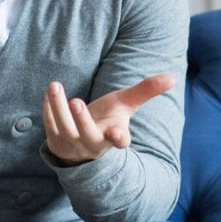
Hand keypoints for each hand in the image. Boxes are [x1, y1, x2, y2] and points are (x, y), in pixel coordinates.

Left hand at [43, 73, 175, 165]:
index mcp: (113, 137)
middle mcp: (93, 144)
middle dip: (82, 121)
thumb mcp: (125, 105)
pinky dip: (48, 108)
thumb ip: (146, 91)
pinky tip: (50, 92)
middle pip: (88, 136)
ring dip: (58, 108)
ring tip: (56, 86)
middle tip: (77, 101)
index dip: (119, 138)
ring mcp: (72, 144)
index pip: (119, 142)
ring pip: (64, 129)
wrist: (81, 144)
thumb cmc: (107, 120)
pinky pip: (49, 125)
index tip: (118, 133)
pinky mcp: (55, 140)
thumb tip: (172, 77)